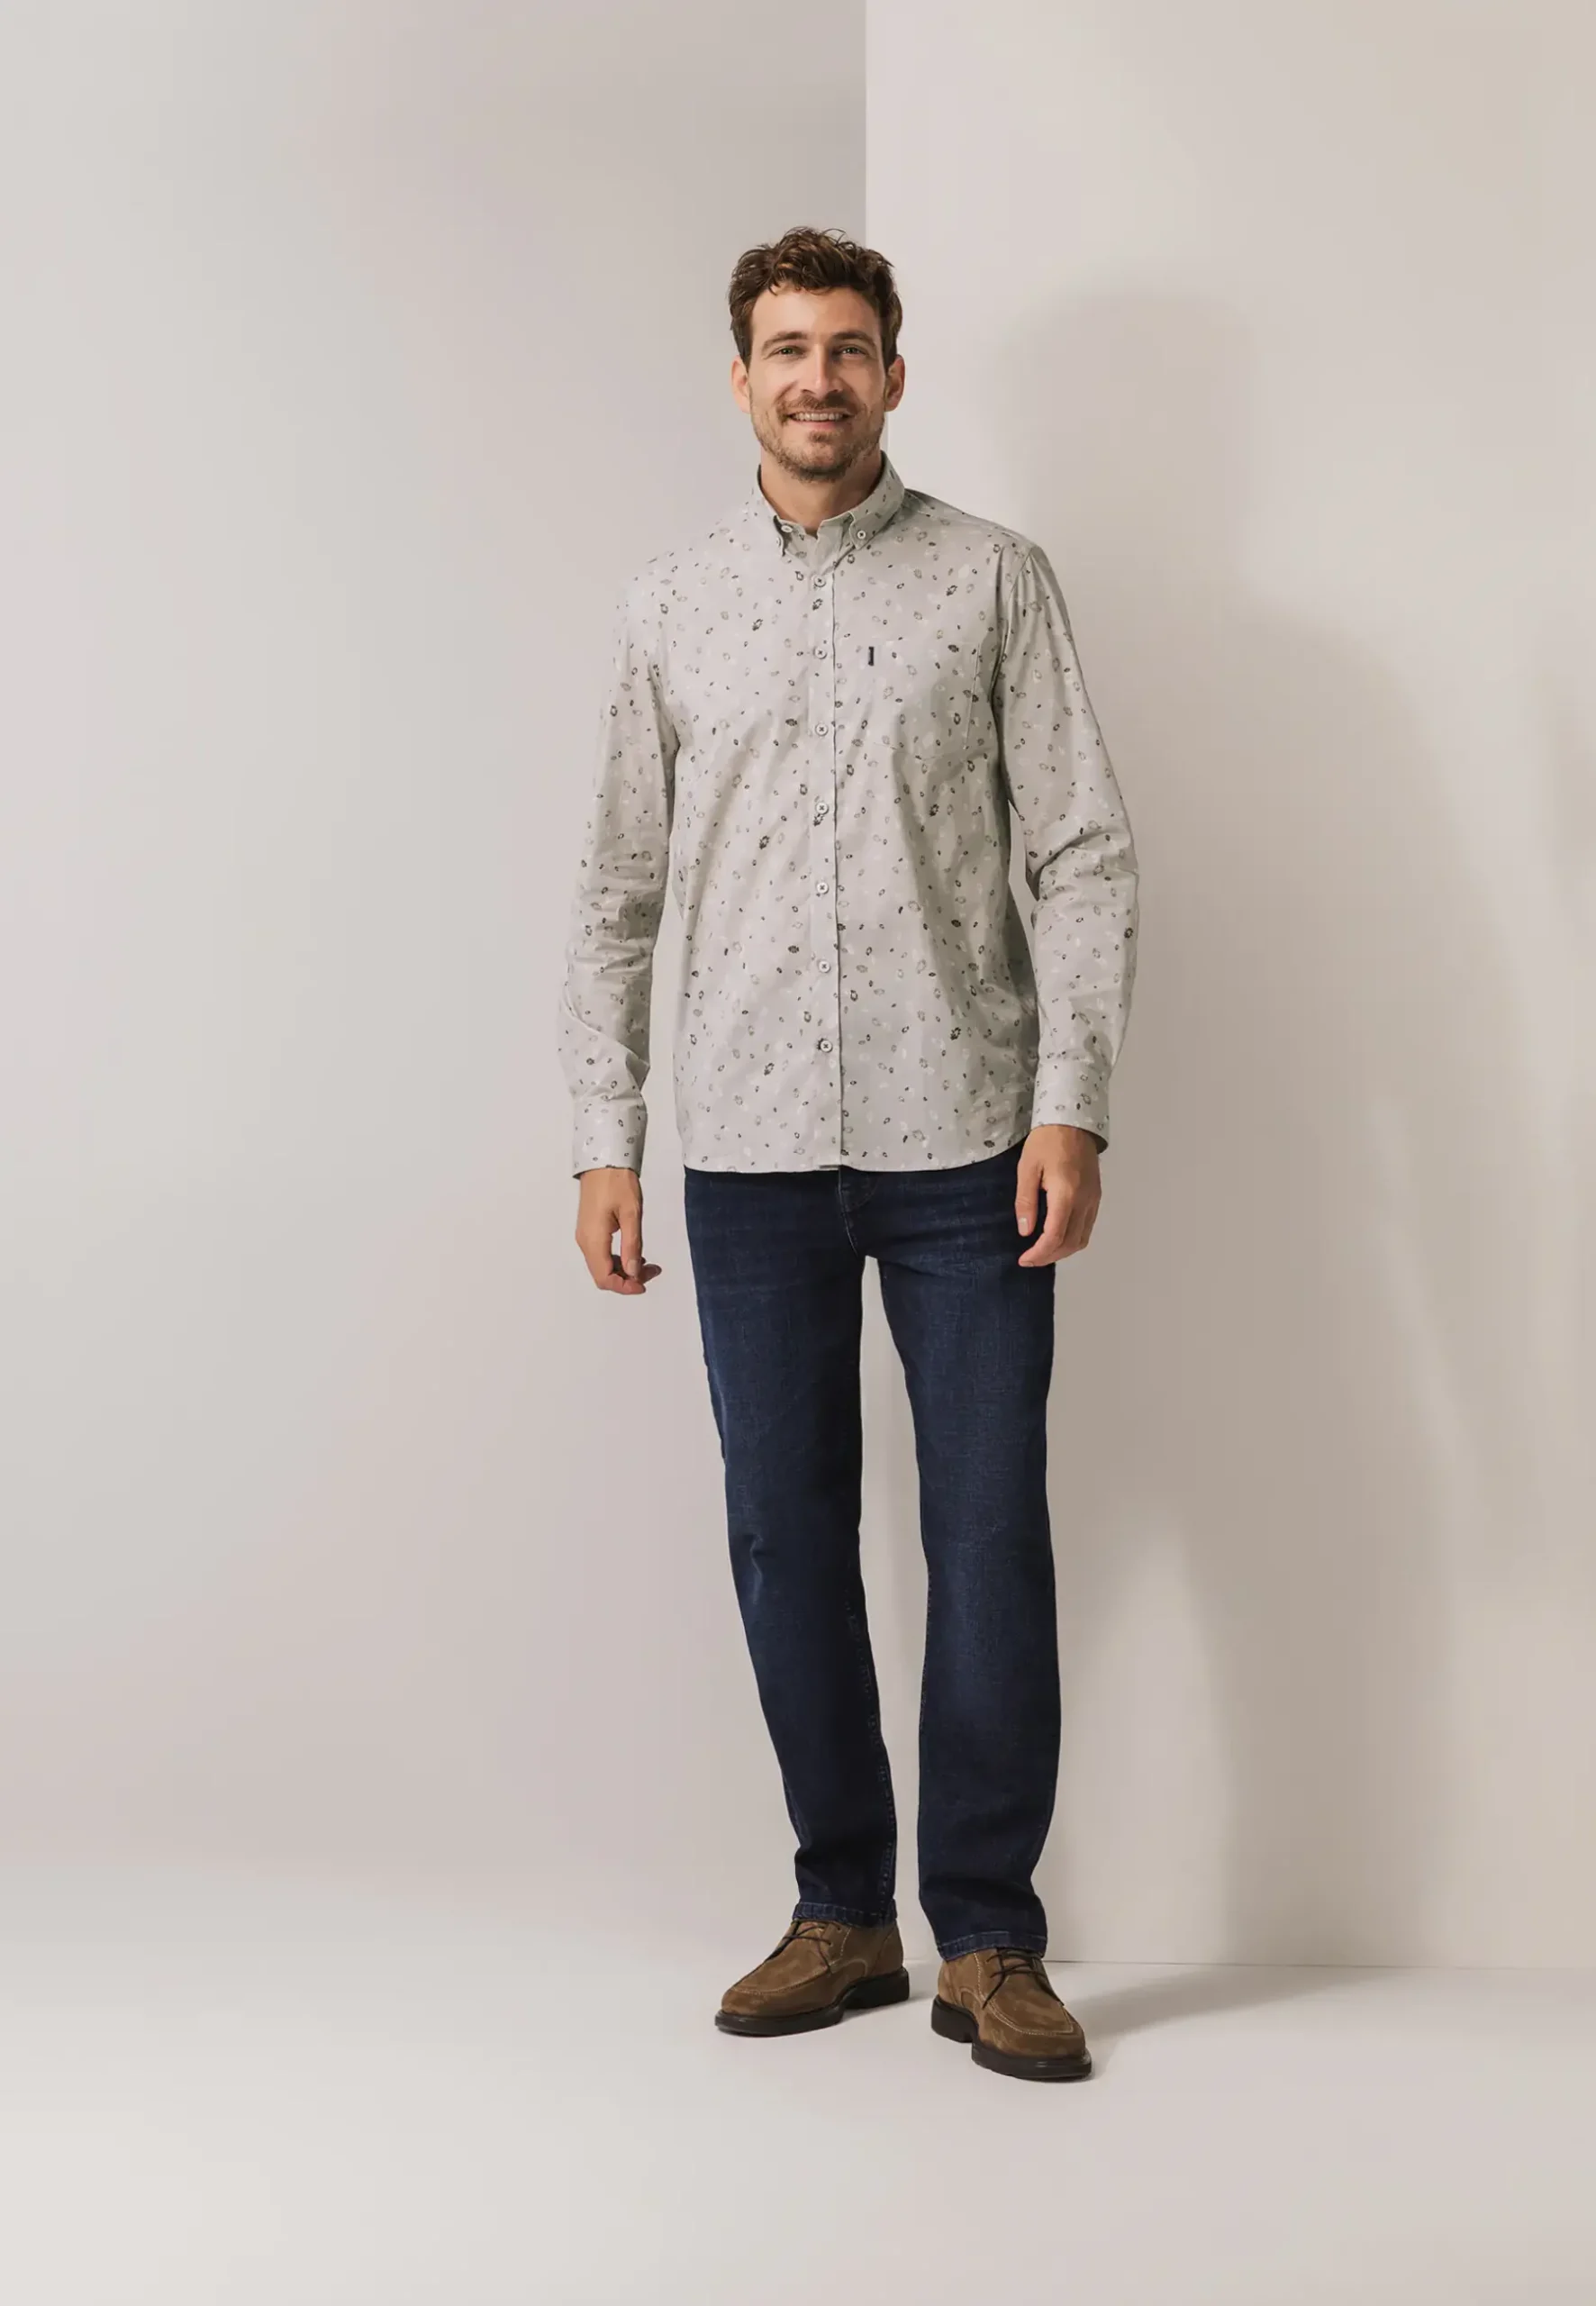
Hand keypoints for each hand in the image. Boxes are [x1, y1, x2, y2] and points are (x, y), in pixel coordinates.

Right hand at [575, 1166, 662, 1293]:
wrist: (603, 1160)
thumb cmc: (616, 1182)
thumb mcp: (631, 1214)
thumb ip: (632, 1245)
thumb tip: (633, 1272)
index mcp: (593, 1239)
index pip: (604, 1277)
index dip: (624, 1287)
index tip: (644, 1283)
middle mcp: (585, 1241)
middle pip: (602, 1275)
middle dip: (627, 1279)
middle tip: (651, 1271)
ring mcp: (585, 1236)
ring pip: (602, 1266)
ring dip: (623, 1270)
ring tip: (647, 1262)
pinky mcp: (589, 1229)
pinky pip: (601, 1254)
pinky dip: (617, 1259)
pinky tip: (633, 1252)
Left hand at [1015, 1125, 1101, 1264]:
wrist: (1073, 1121)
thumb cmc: (1046, 1141)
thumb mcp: (1027, 1169)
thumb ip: (1026, 1201)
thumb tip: (1025, 1231)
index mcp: (1066, 1194)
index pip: (1055, 1236)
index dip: (1039, 1253)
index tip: (1023, 1258)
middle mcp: (1084, 1201)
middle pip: (1070, 1243)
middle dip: (1049, 1256)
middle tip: (1030, 1259)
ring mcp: (1094, 1199)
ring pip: (1082, 1239)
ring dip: (1062, 1251)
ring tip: (1042, 1252)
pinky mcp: (1096, 1196)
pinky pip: (1087, 1227)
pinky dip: (1073, 1239)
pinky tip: (1057, 1237)